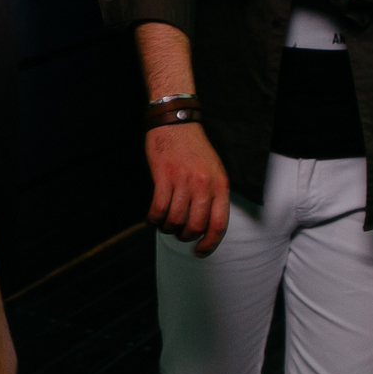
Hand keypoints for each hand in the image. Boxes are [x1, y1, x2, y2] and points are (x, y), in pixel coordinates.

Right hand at [145, 122, 229, 255]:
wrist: (175, 121)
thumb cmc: (194, 148)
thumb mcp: (214, 170)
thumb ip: (214, 195)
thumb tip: (207, 225)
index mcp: (220, 185)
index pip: (219, 225)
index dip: (209, 244)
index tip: (200, 251)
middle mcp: (203, 184)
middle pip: (195, 226)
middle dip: (184, 236)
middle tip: (177, 232)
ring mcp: (183, 180)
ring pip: (175, 220)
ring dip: (167, 227)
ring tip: (164, 223)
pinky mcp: (163, 175)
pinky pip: (158, 208)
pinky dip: (154, 218)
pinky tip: (153, 217)